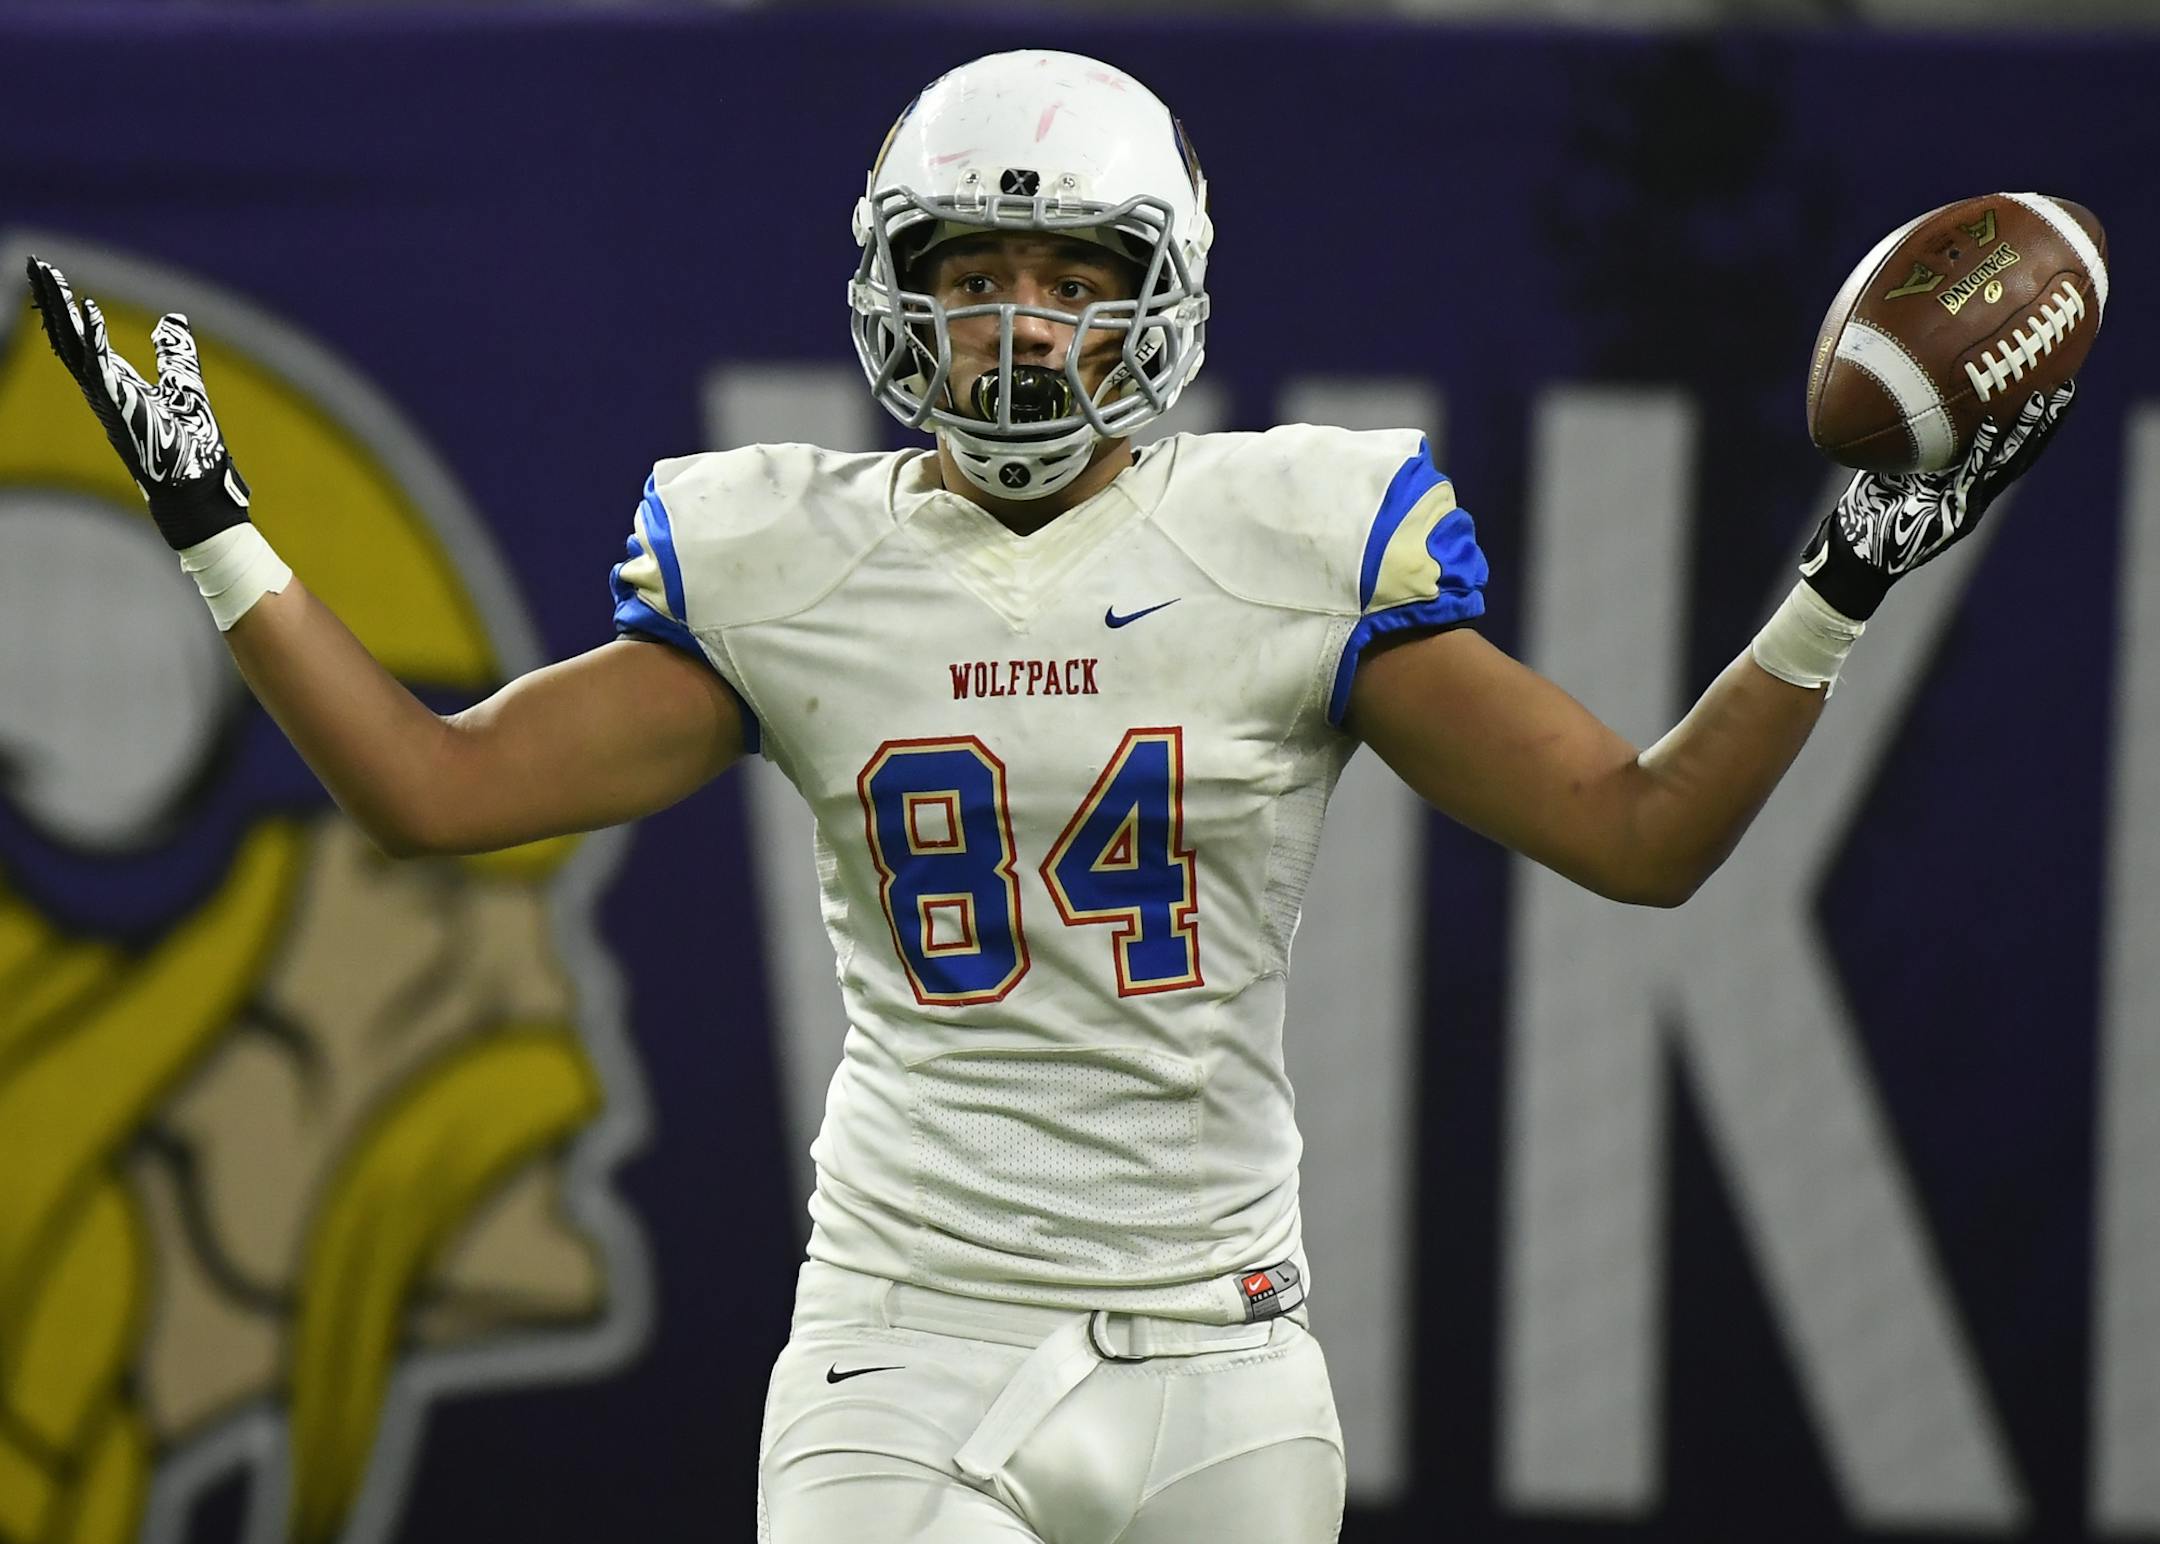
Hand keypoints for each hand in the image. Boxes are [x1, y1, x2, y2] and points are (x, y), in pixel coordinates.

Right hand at [24, 255, 250, 549]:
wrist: (198, 488)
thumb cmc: (192, 446)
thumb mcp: (185, 386)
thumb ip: (176, 354)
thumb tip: (173, 319)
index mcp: (115, 383)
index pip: (82, 338)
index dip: (67, 307)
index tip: (51, 274)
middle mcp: (103, 388)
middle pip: (68, 336)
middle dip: (51, 299)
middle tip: (36, 263)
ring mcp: (107, 398)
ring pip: (74, 346)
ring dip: (61, 310)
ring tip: (47, 274)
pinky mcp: (120, 408)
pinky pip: (101, 368)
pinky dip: (95, 339)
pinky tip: (88, 310)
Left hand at [1799, 382, 2075, 620]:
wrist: (1856, 556)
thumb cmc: (1872, 509)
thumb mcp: (1896, 470)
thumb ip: (1912, 442)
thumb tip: (1908, 394)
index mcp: (1966, 483)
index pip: (2010, 450)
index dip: (2035, 424)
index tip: (2054, 388)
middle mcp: (1975, 494)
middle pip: (2021, 454)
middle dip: (2046, 423)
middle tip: (2069, 388)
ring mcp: (1968, 507)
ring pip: (2005, 465)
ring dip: (2025, 432)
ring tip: (2040, 399)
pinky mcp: (1953, 519)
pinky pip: (1969, 478)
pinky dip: (1980, 451)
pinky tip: (1990, 424)